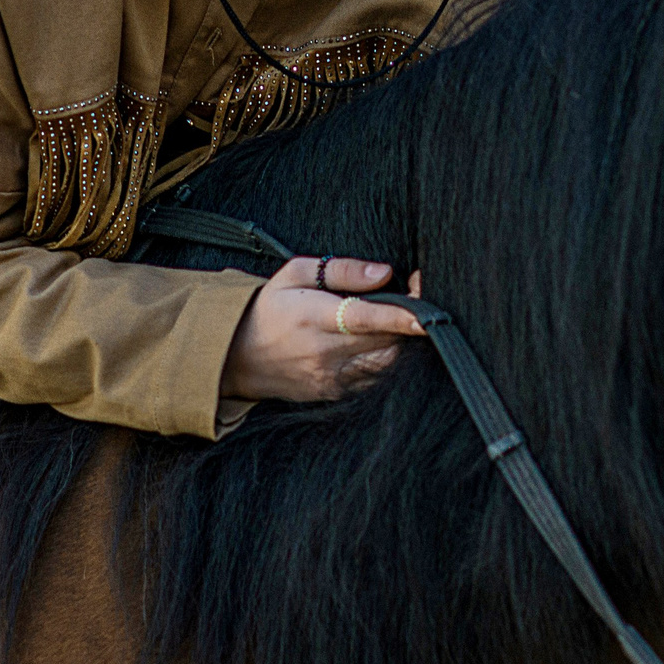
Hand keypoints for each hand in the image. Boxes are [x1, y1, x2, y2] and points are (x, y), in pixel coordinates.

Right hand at [221, 255, 426, 403]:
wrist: (236, 357)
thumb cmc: (269, 308)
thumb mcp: (296, 273)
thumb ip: (341, 270)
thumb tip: (383, 273)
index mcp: (314, 317)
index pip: (367, 318)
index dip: (401, 317)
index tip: (427, 314)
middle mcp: (324, 352)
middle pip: (384, 340)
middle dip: (408, 322)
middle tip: (417, 297)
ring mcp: (330, 378)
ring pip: (385, 363)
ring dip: (400, 343)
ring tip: (397, 321)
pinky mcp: (334, 394)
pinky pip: (373, 379)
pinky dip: (385, 362)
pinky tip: (380, 343)